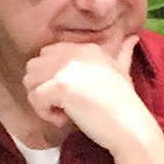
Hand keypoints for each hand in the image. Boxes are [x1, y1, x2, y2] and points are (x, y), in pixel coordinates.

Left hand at [23, 36, 157, 155]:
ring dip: (42, 101)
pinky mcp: (60, 86)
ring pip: (30, 81)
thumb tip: (133, 38)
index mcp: (87, 48)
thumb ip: (123, 54)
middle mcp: (74, 52)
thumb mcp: (123, 72)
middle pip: (34, 66)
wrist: (130, 126)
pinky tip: (64, 120)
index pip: (48, 53)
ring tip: (64, 113)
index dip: (51, 76)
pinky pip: (34, 98)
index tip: (70, 94)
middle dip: (42, 88)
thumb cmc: (126, 104)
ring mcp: (66, 68)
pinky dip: (45, 114)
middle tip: (62, 105)